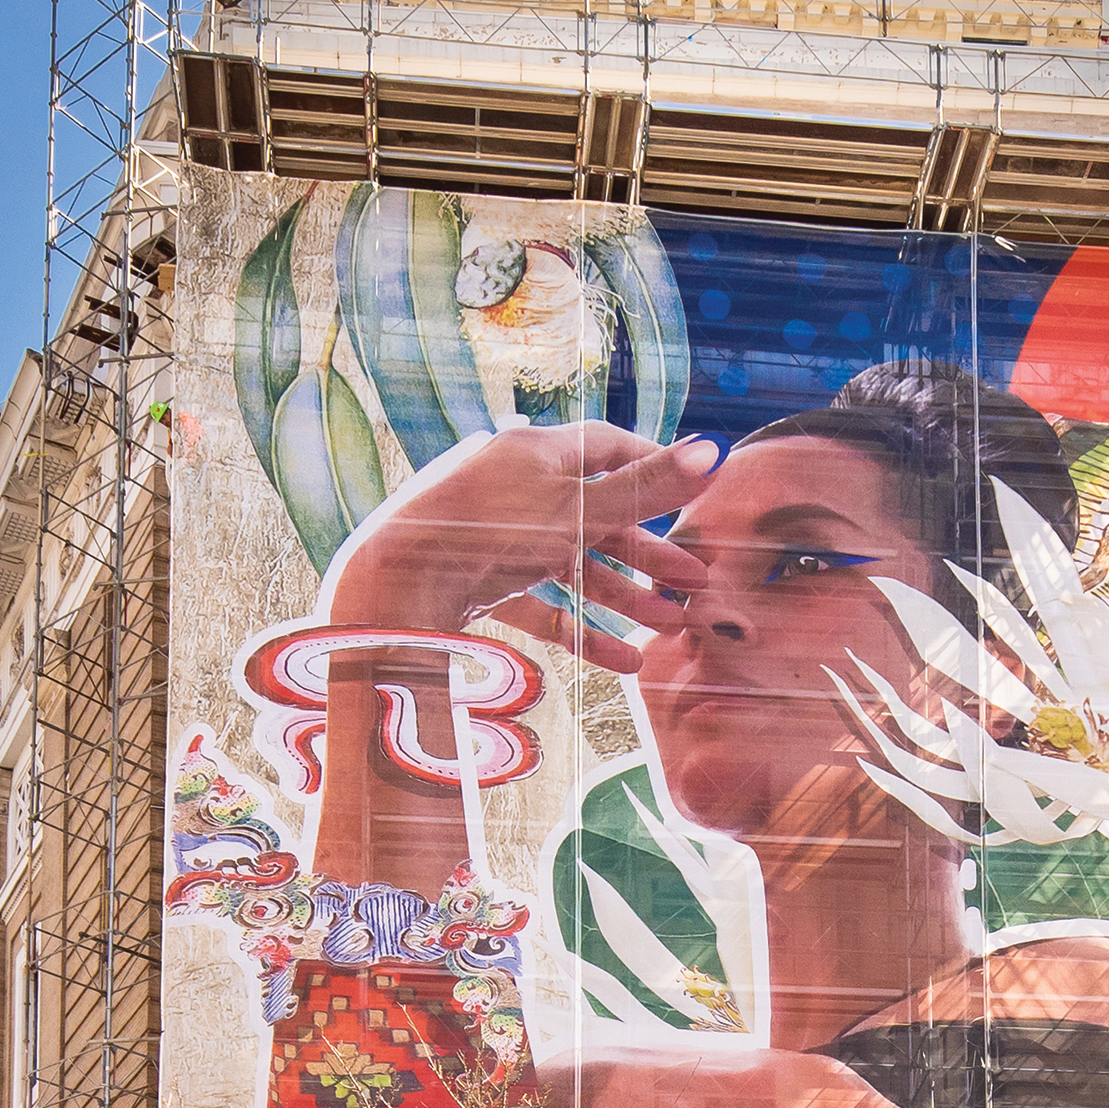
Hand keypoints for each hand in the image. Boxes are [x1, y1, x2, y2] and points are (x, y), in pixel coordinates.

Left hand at [328, 423, 717, 675]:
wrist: (394, 585)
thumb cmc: (487, 534)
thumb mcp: (579, 513)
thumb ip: (646, 491)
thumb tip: (714, 450)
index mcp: (534, 452)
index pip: (607, 446)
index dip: (653, 470)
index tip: (690, 499)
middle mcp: (511, 487)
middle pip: (594, 515)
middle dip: (648, 552)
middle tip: (695, 582)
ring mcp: (491, 537)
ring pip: (571, 565)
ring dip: (623, 596)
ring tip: (669, 626)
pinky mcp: (474, 583)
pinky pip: (538, 604)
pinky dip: (579, 628)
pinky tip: (622, 661)